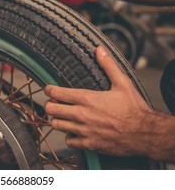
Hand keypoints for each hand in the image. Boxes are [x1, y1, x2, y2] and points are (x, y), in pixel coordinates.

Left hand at [44, 46, 158, 157]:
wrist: (145, 133)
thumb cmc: (134, 108)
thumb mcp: (122, 83)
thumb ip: (108, 66)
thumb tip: (99, 49)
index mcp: (86, 98)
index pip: (55, 92)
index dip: (49, 89)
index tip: (50, 89)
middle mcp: (81, 114)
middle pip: (51, 109)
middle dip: (50, 104)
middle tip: (55, 103)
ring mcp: (84, 130)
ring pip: (56, 125)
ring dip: (58, 120)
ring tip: (64, 116)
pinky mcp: (89, 144)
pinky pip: (69, 141)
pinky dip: (69, 136)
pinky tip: (75, 131)